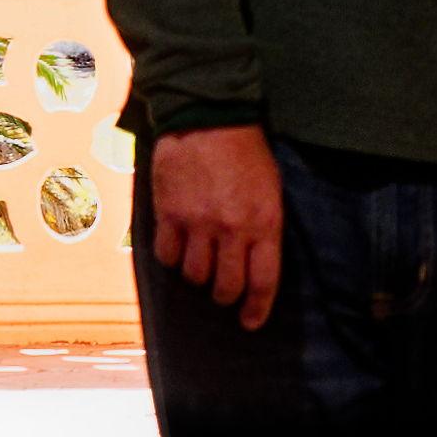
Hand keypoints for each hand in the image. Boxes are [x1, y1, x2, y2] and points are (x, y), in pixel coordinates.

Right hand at [141, 122, 283, 331]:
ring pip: (194, 275)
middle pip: (225, 286)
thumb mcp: (271, 189)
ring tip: (199, 265)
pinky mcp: (168, 213)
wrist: (208, 115)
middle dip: (225, 296)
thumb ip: (264, 227)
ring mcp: (197, 223)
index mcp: (264, 222)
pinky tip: (176, 247)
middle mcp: (231, 229)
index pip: (263, 281)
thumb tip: (254, 263)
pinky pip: (166, 255)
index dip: (256, 309)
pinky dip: (171, 258)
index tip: (249, 322)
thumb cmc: (246, 152)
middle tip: (222, 291)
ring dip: (197, 277)